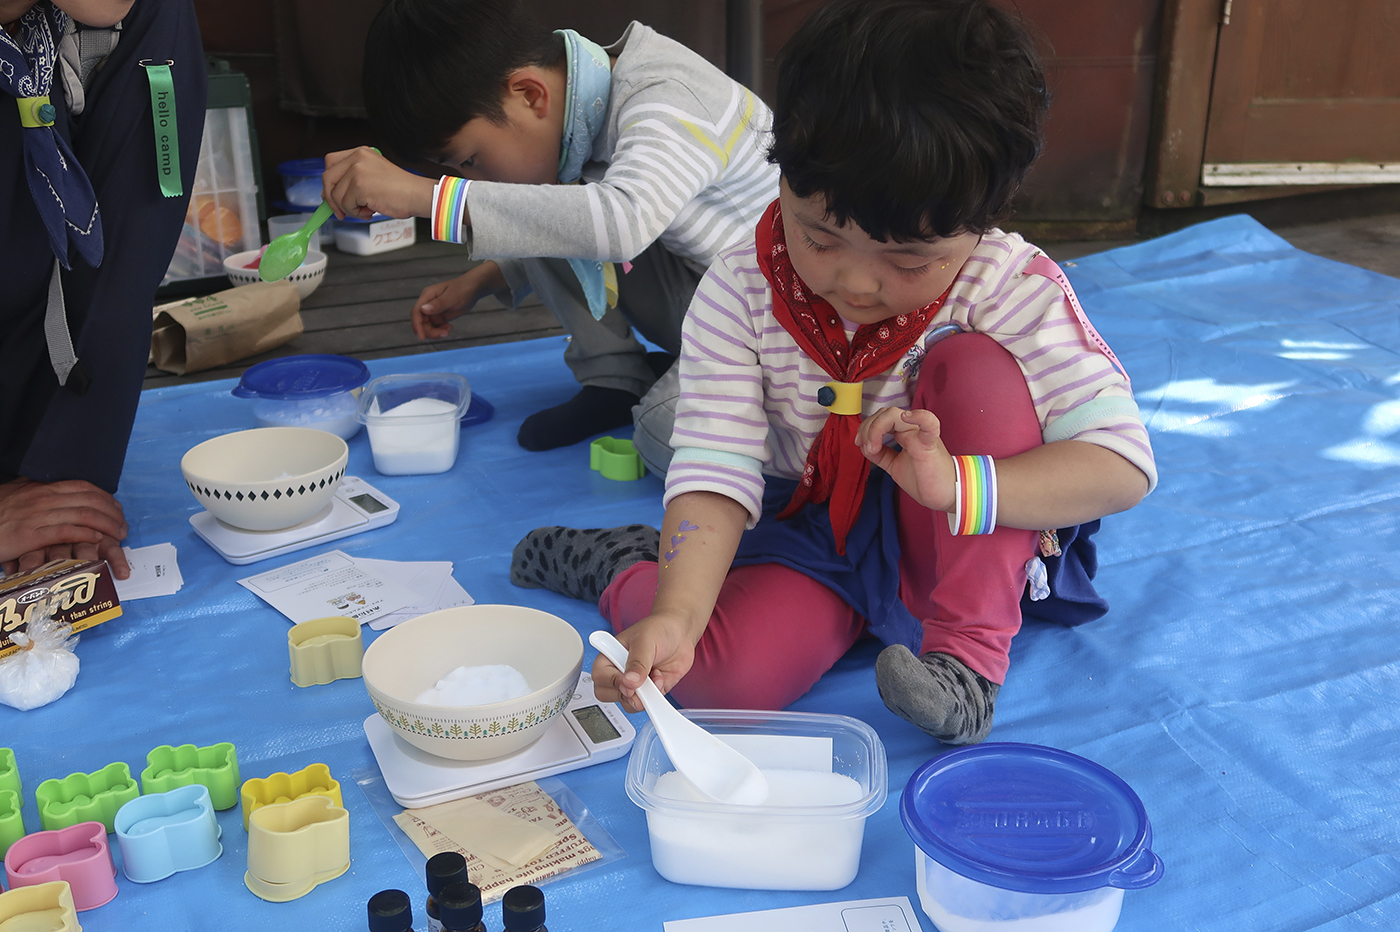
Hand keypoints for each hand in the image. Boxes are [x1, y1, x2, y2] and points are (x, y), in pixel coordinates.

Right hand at [0, 478, 129, 577]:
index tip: (117, 508)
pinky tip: (97, 540)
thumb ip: (37, 493)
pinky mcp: (29, 535)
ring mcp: (36, 516)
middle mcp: (42, 498)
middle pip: (89, 500)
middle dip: (112, 513)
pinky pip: (65, 531)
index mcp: (41, 488)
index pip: (83, 487)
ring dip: (106, 525)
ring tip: (118, 535)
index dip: (105, 497)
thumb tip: (58, 493)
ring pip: (82, 515)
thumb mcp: (17, 496)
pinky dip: (85, 535)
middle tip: (123, 526)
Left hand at [321, 147, 434, 220]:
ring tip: (365, 210)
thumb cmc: (401, 190)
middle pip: (328, 178)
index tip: (334, 196)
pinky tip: (370, 211)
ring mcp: (357, 170)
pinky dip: (356, 213)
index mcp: (361, 152)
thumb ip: (352, 179)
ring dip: (348, 208)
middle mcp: (357, 157)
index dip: (330, 182)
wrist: (418, 195)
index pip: (331, 162)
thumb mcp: (373, 176)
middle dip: (331, 198)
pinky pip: (345, 205)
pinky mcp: (359, 185)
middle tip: (342, 211)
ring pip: (335, 195)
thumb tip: (330, 195)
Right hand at [410, 262, 507, 338]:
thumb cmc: (462, 289)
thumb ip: (438, 304)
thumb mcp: (452, 297)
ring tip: (448, 331)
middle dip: (429, 331)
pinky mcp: (439, 316)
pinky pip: (435, 327)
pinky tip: (449, 327)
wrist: (473, 289)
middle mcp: (427, 304)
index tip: (421, 337)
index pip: (416, 312)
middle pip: (421, 322)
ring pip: (427, 326)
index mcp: (427, 296)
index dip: (417, 325)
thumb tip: (422, 309)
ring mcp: (433, 311)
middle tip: (444, 334)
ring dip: (435, 332)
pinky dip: (440, 330)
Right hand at [590, 612, 697, 713]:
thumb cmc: (658, 629)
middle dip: (627, 694)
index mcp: (610, 656)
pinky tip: (661, 678)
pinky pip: (647, 704)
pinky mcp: (649, 692)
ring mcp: (634, 684)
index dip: (613, 682)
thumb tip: (629, 682)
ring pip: (628, 703)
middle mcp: (619, 672)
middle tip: (642, 684)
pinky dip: (656, 696)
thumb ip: (637, 662)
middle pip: (608, 695)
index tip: (629, 682)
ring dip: (644, 695)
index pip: (600, 677)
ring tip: (655, 676)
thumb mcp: (645, 641)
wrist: (681, 633)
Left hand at [856, 406, 957, 510]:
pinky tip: (906, 417)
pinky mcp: (930, 445)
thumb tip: (865, 446)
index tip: (860, 444)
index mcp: (905, 434)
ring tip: (873, 446)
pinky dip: (918, 416)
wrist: (948, 495)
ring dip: (877, 427)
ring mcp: (921, 435)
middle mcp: (913, 430)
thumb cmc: (926, 480)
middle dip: (868, 427)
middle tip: (865, 446)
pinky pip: (928, 424)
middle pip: (885, 414)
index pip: (882, 419)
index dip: (866, 427)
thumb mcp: (895, 466)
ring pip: (895, 415)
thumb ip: (881, 455)